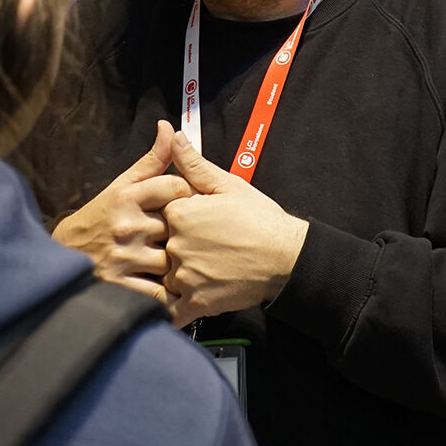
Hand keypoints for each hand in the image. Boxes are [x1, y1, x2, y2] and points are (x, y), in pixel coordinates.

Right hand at [52, 120, 192, 306]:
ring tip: (183, 261)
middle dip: (187, 230)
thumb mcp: (122, 185)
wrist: (63, 255)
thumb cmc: (99, 218)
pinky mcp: (122, 285)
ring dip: (180, 262)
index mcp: (127, 196)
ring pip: (174, 259)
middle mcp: (126, 225)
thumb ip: (152, 160)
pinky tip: (175, 287)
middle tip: (191, 235)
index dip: (188, 194)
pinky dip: (171, 292)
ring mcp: (124, 256)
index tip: (187, 203)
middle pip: (179, 224)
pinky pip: (161, 292)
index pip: (177, 187)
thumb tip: (170, 128)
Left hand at [161, 132, 310, 326]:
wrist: (287, 257)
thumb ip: (193, 163)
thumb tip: (174, 135)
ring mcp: (184, 276)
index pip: (159, 216)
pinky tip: (176, 304)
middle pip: (159, 246)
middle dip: (170, 247)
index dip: (172, 219)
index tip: (187, 223)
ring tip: (194, 272)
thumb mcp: (227, 184)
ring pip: (163, 277)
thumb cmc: (260, 219)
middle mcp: (175, 246)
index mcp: (178, 214)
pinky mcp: (196, 302)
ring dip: (171, 277)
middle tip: (195, 248)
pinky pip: (171, 310)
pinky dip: (169, 310)